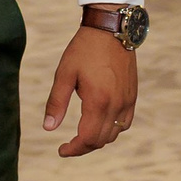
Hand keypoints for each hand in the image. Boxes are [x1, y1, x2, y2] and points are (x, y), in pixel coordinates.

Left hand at [42, 27, 137, 157]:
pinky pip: (125, 123)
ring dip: (97, 140)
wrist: (111, 30)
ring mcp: (127, 101)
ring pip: (114, 134)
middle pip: (101, 140)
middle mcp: (116, 105)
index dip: (74, 150)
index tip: (61, 150)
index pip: (87, 139)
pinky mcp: (132, 96)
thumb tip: (48, 128)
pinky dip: (112, 130)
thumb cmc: (84, 50)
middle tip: (68, 145)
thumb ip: (56, 103)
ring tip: (81, 136)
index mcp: (98, 101)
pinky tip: (100, 125)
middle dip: (83, 147)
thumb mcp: (64, 74)